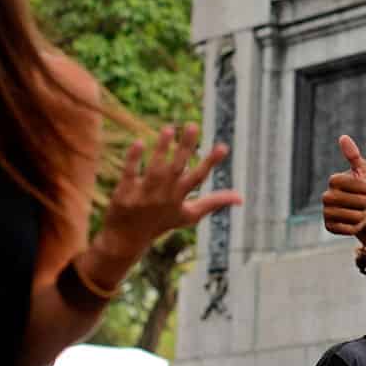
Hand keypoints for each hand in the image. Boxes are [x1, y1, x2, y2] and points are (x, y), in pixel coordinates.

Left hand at [99, 124, 240, 261]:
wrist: (126, 239)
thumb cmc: (162, 222)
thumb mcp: (190, 215)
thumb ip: (215, 203)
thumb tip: (242, 198)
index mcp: (180, 198)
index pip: (198, 177)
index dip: (211, 162)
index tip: (223, 147)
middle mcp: (163, 196)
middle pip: (177, 169)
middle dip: (185, 148)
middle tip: (193, 125)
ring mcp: (143, 195)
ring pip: (154, 169)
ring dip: (162, 149)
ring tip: (169, 128)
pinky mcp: (124, 194)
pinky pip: (129, 174)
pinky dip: (133, 159)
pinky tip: (138, 141)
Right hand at [322, 135, 365, 234]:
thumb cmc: (365, 190)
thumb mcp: (363, 171)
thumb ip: (353, 155)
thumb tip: (343, 137)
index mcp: (333, 181)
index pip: (351, 184)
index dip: (363, 187)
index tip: (364, 188)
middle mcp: (326, 196)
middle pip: (354, 201)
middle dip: (364, 202)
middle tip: (363, 202)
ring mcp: (326, 212)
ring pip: (352, 216)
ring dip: (361, 215)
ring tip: (359, 212)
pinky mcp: (329, 227)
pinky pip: (347, 228)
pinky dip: (355, 226)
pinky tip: (353, 222)